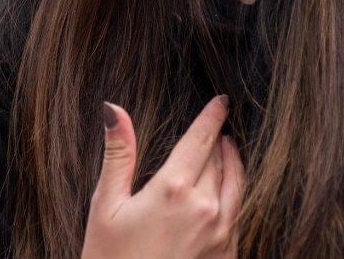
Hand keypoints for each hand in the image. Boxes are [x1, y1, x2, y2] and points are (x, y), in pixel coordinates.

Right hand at [83, 95, 244, 258]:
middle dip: (217, 140)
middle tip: (217, 126)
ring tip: (228, 150)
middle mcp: (205, 206)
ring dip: (233, 162)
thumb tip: (114, 109)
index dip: (212, 115)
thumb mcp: (105, 206)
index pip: (201, 138)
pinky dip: (235, 193)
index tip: (222, 100)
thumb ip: (118, 154)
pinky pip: (238, 213)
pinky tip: (227, 192)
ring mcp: (221, 232)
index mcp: (174, 188)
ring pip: (236, 183)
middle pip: (219, 158)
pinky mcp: (228, 254)